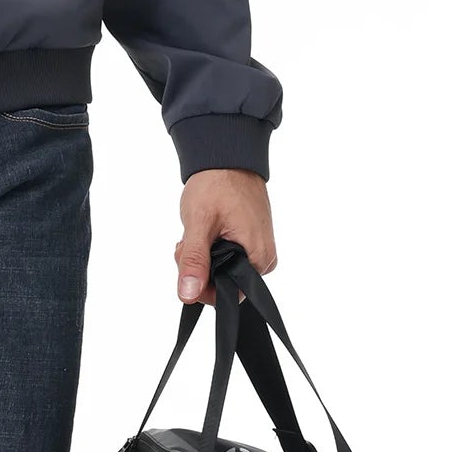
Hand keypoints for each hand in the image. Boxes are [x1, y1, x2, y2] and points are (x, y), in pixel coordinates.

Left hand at [174, 168, 275, 304]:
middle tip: (187, 241)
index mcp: (259, 258)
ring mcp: (257, 248)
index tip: (188, 261)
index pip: (229, 295)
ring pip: (222, 269)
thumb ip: (194, 261)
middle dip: (199, 267)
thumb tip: (188, 294)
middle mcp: (263, 258)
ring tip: (195, 232)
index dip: (202, 284)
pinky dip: (210, 246)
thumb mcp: (199, 223)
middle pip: (224, 283)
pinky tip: (203, 231)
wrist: (227, 156)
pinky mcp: (250, 240)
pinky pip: (227, 255)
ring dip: (202, 255)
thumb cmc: (217, 184)